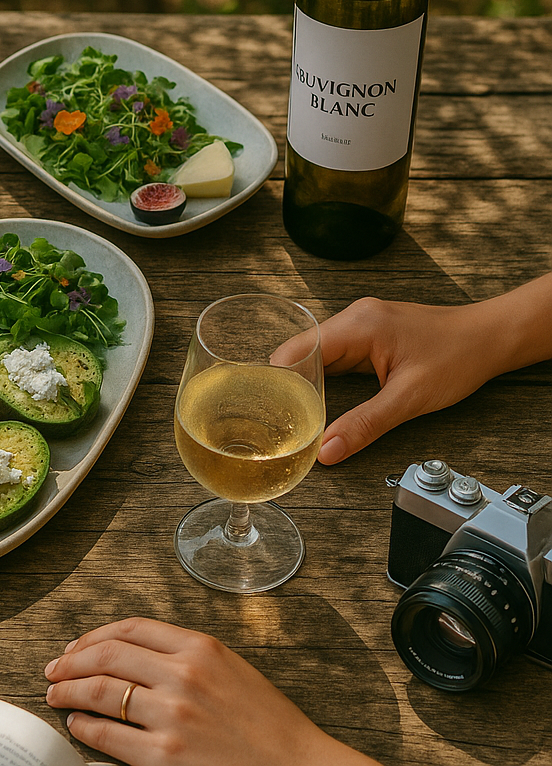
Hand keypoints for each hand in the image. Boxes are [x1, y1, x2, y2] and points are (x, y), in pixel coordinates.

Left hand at [44, 617, 376, 765]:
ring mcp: (172, 716)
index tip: (78, 645)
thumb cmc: (267, 723)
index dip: (95, 635)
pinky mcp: (165, 757)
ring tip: (56, 695)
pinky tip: (77, 725)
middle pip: (107, 655)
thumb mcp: (230, 668)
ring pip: (100, 691)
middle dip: (71, 661)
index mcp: (199, 647)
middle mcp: (182, 674)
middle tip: (54, 670)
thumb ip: (184, 655)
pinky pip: (108, 735)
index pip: (130, 628)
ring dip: (69, 693)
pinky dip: (84, 728)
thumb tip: (131, 655)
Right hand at [275, 297, 497, 463]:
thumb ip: (365, 425)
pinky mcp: (367, 334)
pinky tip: (324, 399)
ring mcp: (360, 323)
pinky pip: (333, 354)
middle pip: (302, 351)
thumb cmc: (458, 358)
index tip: (276, 411)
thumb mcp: (409, 399)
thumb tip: (328, 449)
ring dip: (308, 382)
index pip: (298, 350)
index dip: (282, 381)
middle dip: (292, 385)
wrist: (490, 338)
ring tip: (301, 414)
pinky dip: (325, 377)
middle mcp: (354, 318)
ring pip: (316, 354)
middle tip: (285, 420)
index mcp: (359, 325)